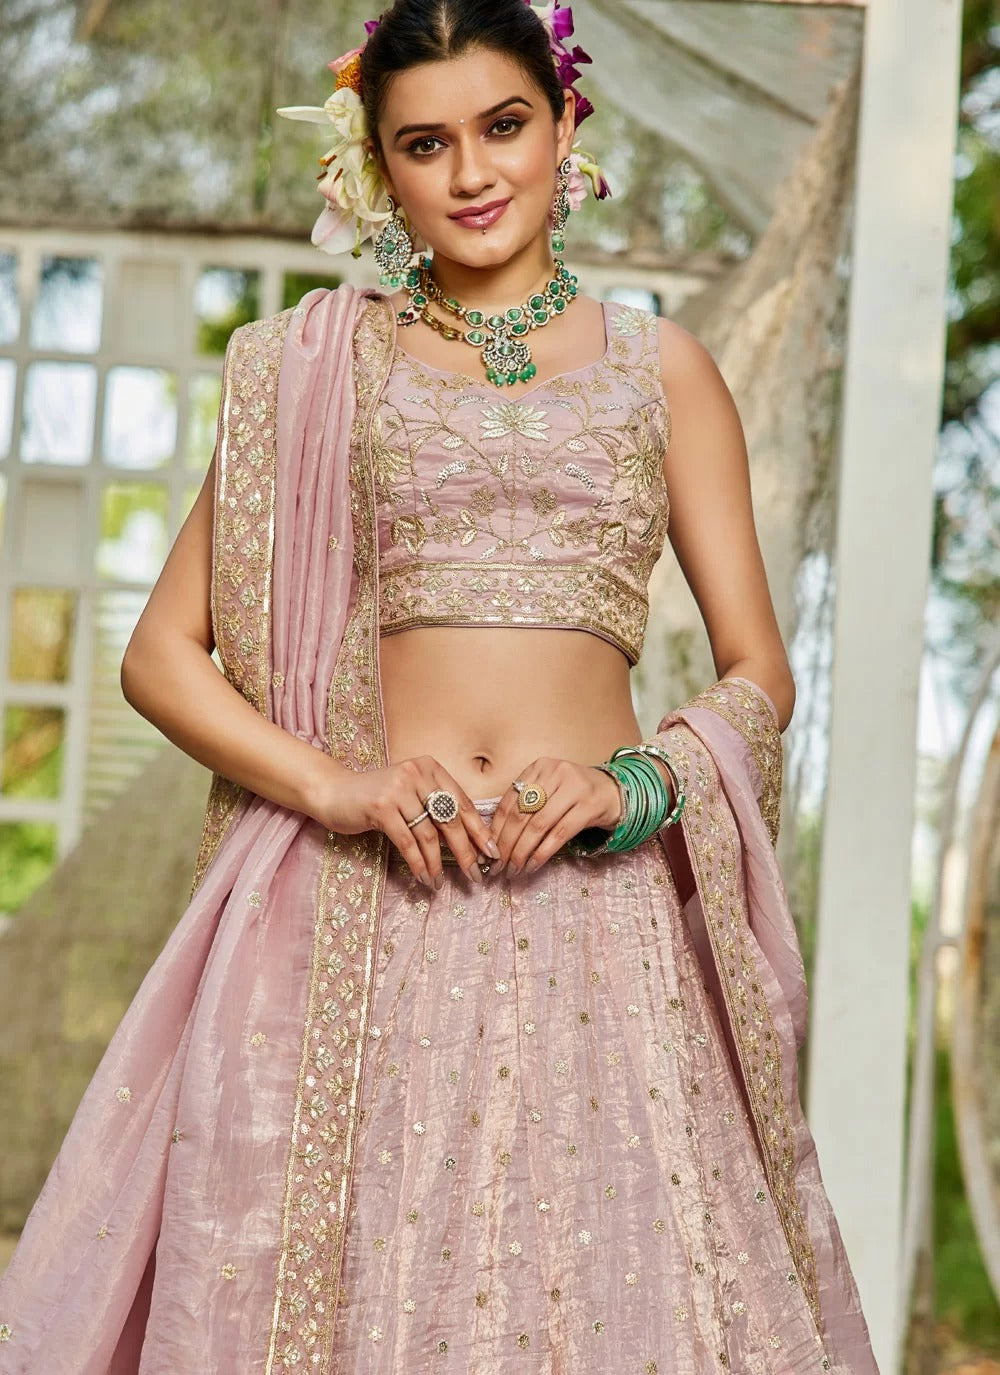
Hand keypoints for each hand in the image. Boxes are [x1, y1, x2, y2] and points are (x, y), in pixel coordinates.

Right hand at [314, 755, 500, 888]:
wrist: (333, 792)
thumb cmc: (377, 798)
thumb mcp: (410, 793)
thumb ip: (436, 807)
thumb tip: (471, 841)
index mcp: (430, 768)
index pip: (462, 803)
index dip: (479, 831)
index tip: (492, 854)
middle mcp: (417, 774)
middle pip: (450, 819)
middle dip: (465, 851)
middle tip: (475, 875)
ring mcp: (398, 789)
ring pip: (429, 834)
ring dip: (438, 863)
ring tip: (440, 883)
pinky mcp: (381, 807)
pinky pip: (407, 842)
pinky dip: (418, 863)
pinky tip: (424, 877)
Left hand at [489, 758, 623, 876]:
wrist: (614, 792)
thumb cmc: (574, 795)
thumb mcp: (548, 790)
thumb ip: (525, 806)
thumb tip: (494, 840)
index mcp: (538, 767)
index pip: (508, 802)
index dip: (495, 830)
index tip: (488, 852)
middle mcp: (554, 773)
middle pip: (520, 815)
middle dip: (506, 845)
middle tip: (498, 866)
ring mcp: (573, 788)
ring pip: (538, 826)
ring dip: (522, 852)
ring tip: (514, 870)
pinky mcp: (588, 806)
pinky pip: (558, 835)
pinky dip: (541, 854)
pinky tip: (532, 866)